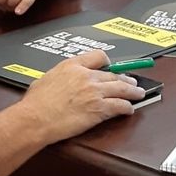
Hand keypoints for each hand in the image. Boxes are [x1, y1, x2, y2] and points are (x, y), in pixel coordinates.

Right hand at [19, 50, 146, 138]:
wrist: (35, 118)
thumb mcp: (45, 78)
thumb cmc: (35, 103)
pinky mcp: (99, 109)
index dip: (107, 62)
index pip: (98, 56)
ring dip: (133, 91)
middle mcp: (87, 76)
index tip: (110, 66)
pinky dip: (127, 107)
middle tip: (131, 81)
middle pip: (113, 74)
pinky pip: (120, 106)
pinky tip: (129, 109)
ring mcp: (95, 92)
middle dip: (125, 78)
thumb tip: (61, 80)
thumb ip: (59, 75)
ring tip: (139, 93)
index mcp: (73, 66)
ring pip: (122, 88)